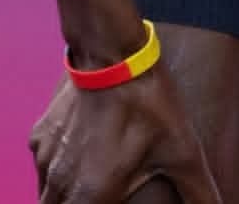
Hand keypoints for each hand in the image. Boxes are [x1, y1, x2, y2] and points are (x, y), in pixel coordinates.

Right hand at [30, 64, 221, 203]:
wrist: (111, 50)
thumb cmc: (146, 102)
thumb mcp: (181, 150)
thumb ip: (199, 193)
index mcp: (92, 196)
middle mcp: (60, 184)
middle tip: (103, 197)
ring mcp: (45, 159)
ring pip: (46, 197)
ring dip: (65, 200)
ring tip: (92, 189)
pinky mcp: (40, 135)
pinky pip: (42, 169)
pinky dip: (55, 175)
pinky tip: (79, 161)